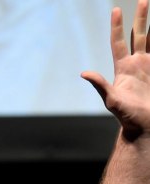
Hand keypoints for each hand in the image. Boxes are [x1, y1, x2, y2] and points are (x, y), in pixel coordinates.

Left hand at [82, 0, 149, 139]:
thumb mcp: (111, 100)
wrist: (144, 127)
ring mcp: (148, 68)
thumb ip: (100, 85)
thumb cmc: (126, 116)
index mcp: (123, 69)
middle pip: (138, 36)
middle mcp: (136, 65)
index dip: (117, 27)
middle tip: (143, 0)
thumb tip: (84, 73)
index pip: (118, 43)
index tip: (116, 9)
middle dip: (141, 18)